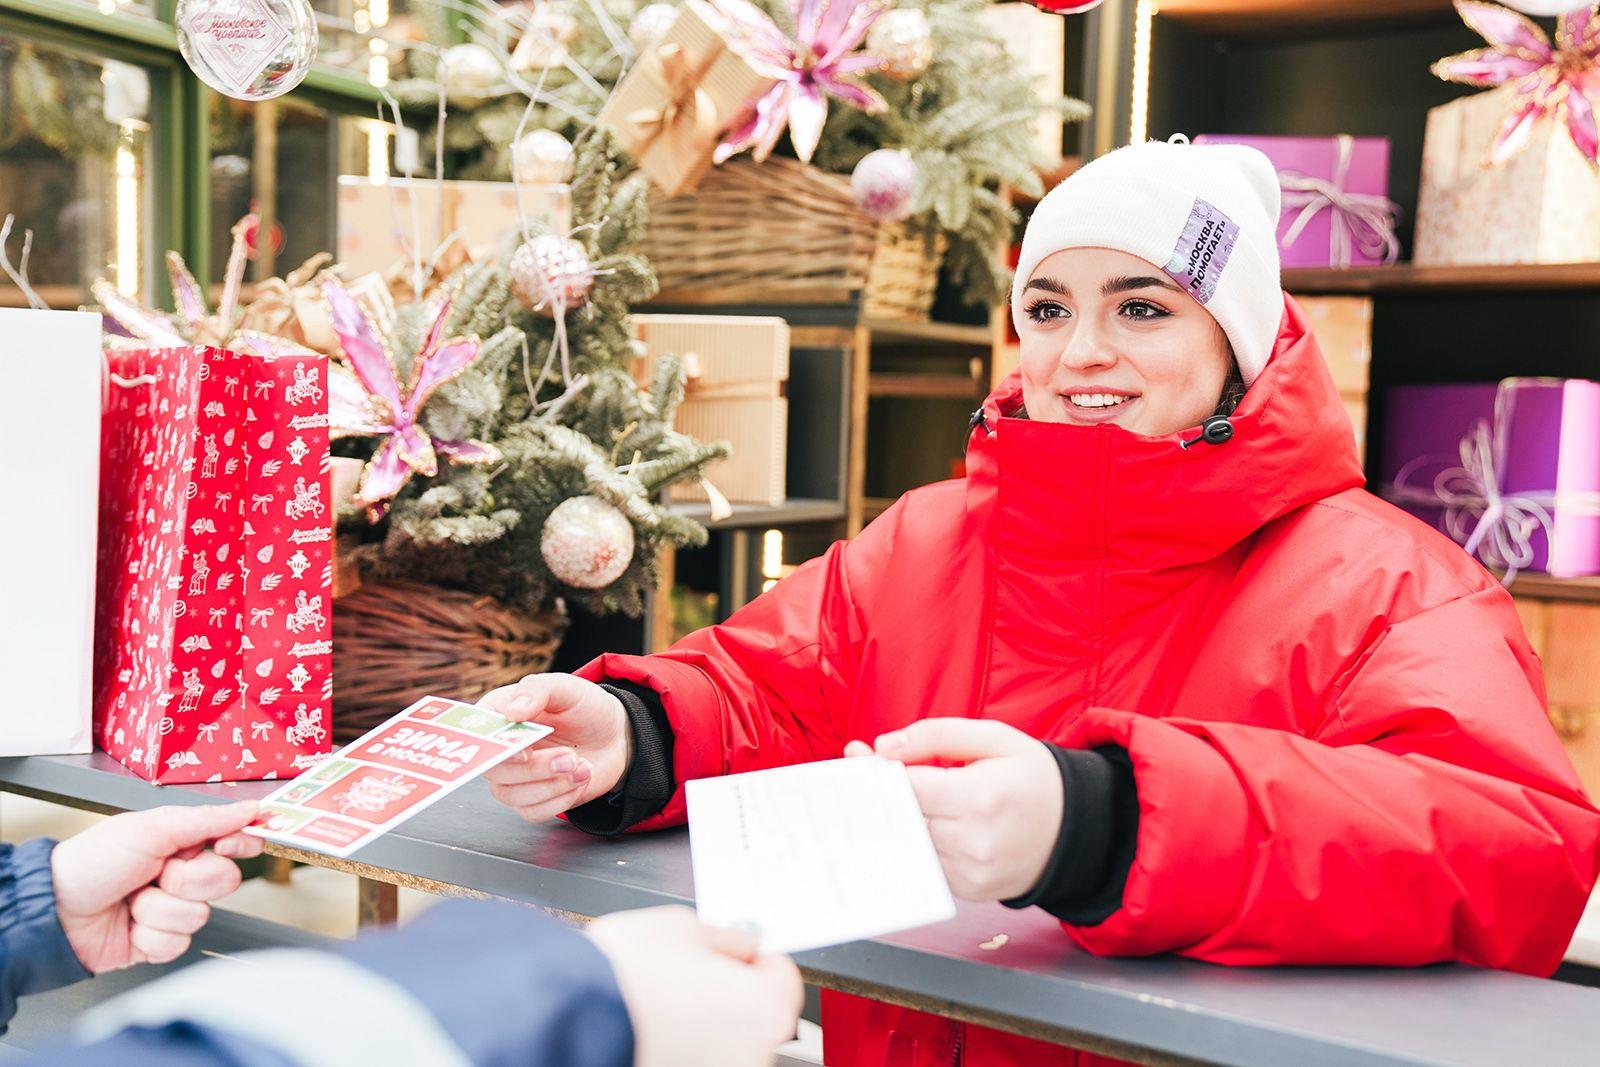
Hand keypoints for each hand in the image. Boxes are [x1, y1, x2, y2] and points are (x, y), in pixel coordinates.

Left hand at [50, 800, 262, 971]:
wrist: (54, 911)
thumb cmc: (93, 863)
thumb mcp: (150, 830)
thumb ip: (205, 820)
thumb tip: (249, 809)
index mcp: (183, 843)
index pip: (235, 841)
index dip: (239, 844)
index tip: (224, 846)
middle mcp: (181, 875)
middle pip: (224, 880)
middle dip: (187, 880)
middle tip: (156, 873)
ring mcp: (172, 910)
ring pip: (199, 915)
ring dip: (159, 909)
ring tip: (132, 900)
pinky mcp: (160, 942)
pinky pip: (178, 943)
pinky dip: (149, 935)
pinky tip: (129, 925)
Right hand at [480, 673, 629, 822]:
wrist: (613, 736)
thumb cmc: (584, 707)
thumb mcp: (566, 688)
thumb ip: (538, 690)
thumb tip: (513, 712)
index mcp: (498, 714)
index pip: (477, 732)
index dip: (495, 746)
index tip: (525, 750)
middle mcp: (499, 748)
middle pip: (494, 770)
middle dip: (535, 769)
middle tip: (570, 758)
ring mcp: (513, 777)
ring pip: (512, 795)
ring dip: (551, 785)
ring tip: (581, 766)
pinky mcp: (531, 800)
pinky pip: (532, 812)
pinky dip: (560, 800)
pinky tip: (580, 779)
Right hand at [587, 907, 802, 1066]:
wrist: (563, 1017)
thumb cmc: (621, 976)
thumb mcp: (681, 927)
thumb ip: (725, 937)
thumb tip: (741, 942)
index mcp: (764, 1008)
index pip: (783, 977)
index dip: (756, 958)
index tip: (735, 952)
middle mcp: (752, 1056)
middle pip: (754, 1015)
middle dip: (727, 993)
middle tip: (688, 975)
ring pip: (722, 1043)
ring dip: (703, 1025)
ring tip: (659, 1004)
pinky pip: (694, 1060)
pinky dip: (679, 1049)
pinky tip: (649, 1029)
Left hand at [846, 719, 1062, 900]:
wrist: (1078, 828)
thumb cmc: (1033, 776)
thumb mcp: (993, 737)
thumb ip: (935, 735)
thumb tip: (883, 748)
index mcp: (980, 796)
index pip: (907, 786)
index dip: (875, 770)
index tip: (856, 754)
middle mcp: (974, 841)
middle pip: (902, 816)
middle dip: (879, 793)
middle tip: (862, 772)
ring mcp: (971, 872)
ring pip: (909, 841)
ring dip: (895, 818)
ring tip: (891, 794)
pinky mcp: (969, 891)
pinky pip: (925, 862)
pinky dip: (916, 841)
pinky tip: (918, 821)